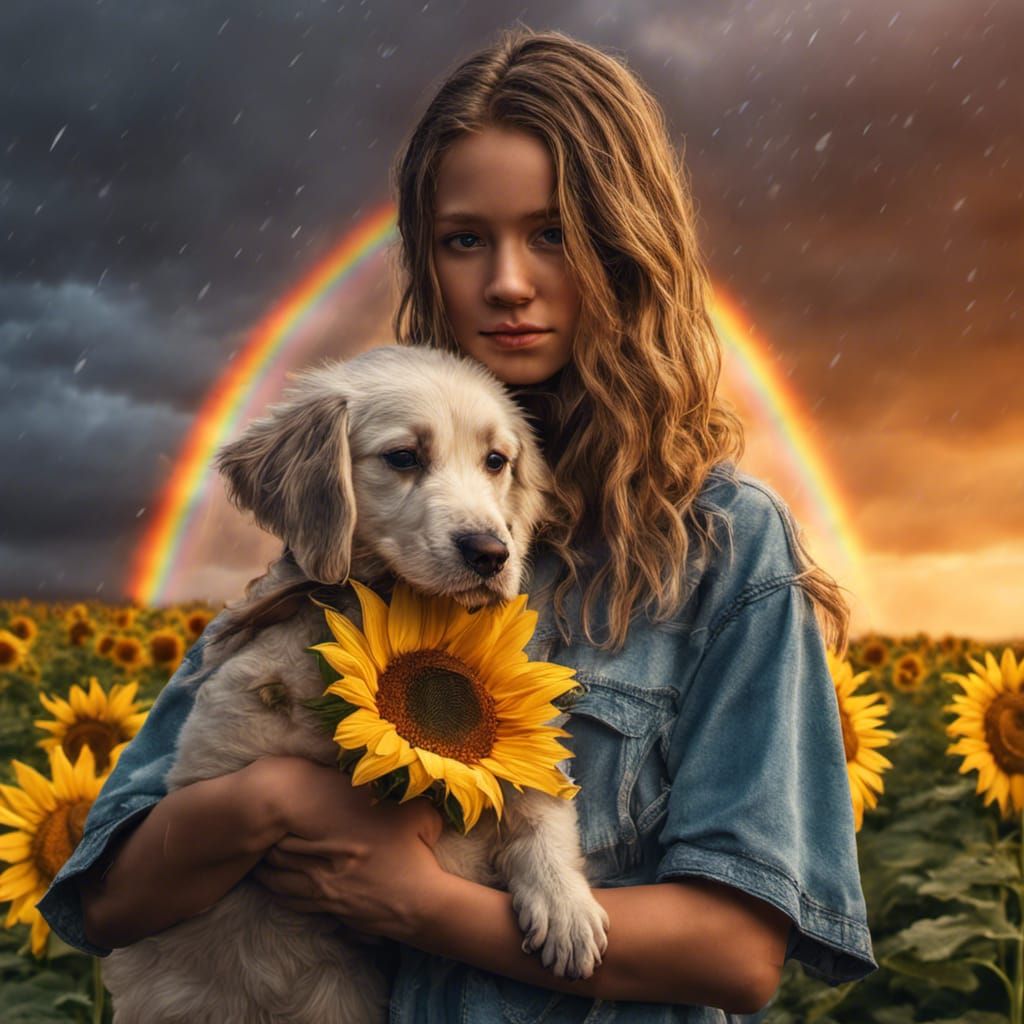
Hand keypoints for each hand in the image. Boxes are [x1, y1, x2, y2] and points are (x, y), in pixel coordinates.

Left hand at [248, 756, 444, 941]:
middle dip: (264, 843)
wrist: (420, 902)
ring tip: (254, 859)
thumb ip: (400, 791)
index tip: (271, 809)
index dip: (278, 819)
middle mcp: (325, 863)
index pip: (294, 827)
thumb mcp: (415, 813)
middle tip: (253, 832)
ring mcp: (324, 889)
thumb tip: (390, 770)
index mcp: (341, 836)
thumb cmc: (417, 856)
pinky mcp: (328, 909)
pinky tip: (271, 886)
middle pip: (280, 853)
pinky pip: (291, 902)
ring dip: (264, 870)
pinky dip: (276, 893)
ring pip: (279, 880)